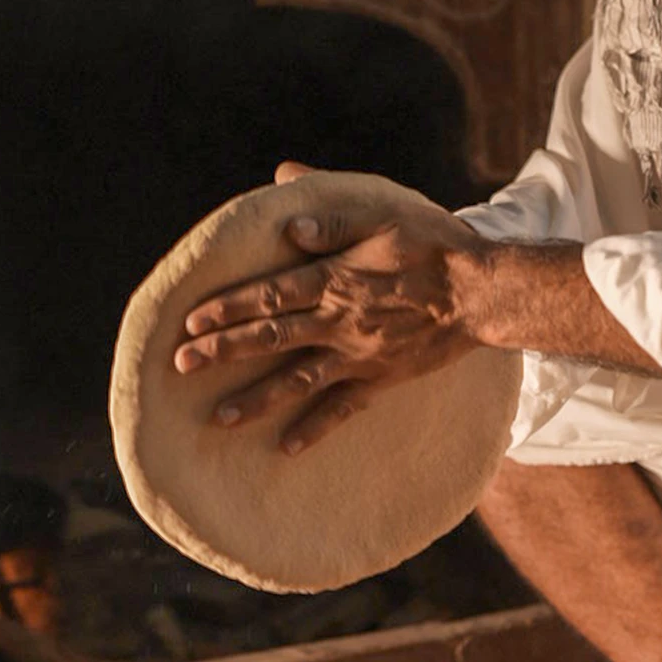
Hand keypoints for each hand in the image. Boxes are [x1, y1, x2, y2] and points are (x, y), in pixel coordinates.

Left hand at [173, 162, 489, 454]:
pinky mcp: (380, 378)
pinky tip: (285, 446)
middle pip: (270, 338)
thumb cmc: (432, 244)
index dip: (228, 307)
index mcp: (335, 278)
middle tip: (179, 364)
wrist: (481, 292)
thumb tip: (288, 219)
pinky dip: (313, 429)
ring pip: (296, 381)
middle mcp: (338, 321)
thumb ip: (334, 216)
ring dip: (254, 399)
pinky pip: (342, 409)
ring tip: (216, 417)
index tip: (191, 320)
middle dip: (221, 351)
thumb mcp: (384, 215)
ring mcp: (358, 355)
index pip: (270, 294)